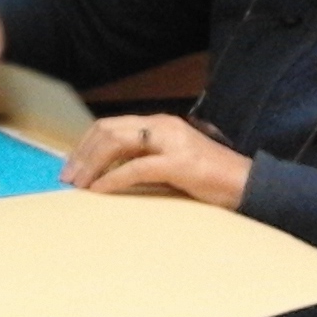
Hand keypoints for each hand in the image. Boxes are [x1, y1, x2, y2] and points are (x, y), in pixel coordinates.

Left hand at [58, 113, 250, 209]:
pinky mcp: (180, 163)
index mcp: (159, 124)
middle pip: (108, 131)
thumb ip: (143, 161)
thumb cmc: (209, 179)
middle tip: (67, 177)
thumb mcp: (170, 164)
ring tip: (78, 184)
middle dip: (82, 153)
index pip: (110, 125)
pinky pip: (135, 168)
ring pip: (116, 143)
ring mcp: (171, 142)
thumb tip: (105, 172)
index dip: (85, 144)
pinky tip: (99, 192)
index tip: (70, 166)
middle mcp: (162, 126)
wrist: (249, 185)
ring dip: (91, 165)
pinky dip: (112, 180)